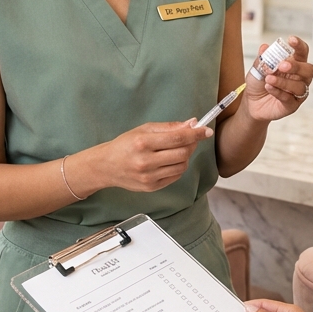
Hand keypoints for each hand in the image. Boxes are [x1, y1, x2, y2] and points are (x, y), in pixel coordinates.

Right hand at [90, 122, 211, 193]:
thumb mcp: (144, 130)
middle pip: (183, 153)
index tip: (206, 131)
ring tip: (177, 150)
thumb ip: (170, 127)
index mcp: (143, 143)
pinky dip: (178, 167)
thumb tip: (192, 124)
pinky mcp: (151, 187)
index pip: (178, 138)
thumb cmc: (126, 145)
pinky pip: (175, 176)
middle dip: (192, 144)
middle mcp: (145, 161)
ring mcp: (148, 177)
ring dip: (185, 156)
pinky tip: (170, 161)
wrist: (106, 166)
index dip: (196, 134)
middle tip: (190, 139)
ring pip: (182, 166)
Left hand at [243, 37, 312, 122]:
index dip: (299, 45)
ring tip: (268, 78)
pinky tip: (269, 87)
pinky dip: (278, 92)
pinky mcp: (292, 105)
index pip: (302, 52)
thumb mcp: (257, 68)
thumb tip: (264, 47)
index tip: (291, 39)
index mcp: (294, 64)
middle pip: (309, 70)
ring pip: (299, 86)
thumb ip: (263, 59)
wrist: (252, 103)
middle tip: (282, 65)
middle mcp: (299, 77)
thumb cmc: (259, 83)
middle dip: (297, 66)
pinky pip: (289, 98)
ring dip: (283, 81)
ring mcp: (297, 92)